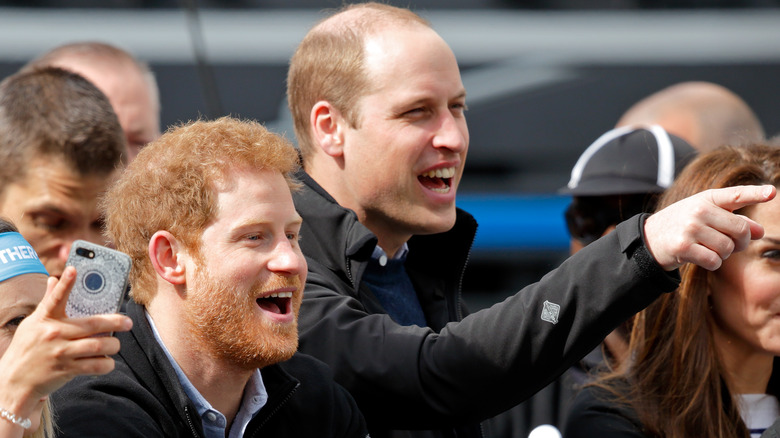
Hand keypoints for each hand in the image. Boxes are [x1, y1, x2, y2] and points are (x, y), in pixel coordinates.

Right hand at [0, 267, 131, 416]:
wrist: (14, 382)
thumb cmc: (27, 348)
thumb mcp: (33, 324)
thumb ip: (48, 303)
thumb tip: (52, 279)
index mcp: (45, 319)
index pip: (55, 298)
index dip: (65, 284)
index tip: (74, 269)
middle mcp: (53, 334)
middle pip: (92, 325)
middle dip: (115, 322)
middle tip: (128, 322)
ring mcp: (60, 352)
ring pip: (98, 345)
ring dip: (113, 345)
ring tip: (116, 344)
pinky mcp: (66, 369)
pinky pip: (95, 365)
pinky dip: (107, 363)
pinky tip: (108, 361)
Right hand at [644, 184, 775, 270]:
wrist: (650, 238)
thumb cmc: (683, 225)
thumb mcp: (707, 217)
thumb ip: (734, 221)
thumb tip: (760, 232)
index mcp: (706, 199)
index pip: (735, 195)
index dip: (755, 194)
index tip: (772, 192)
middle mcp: (699, 210)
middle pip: (740, 230)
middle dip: (741, 242)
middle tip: (732, 245)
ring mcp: (690, 228)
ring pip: (727, 248)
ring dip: (724, 254)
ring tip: (710, 249)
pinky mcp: (683, 246)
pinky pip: (714, 260)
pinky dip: (712, 263)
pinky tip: (702, 258)